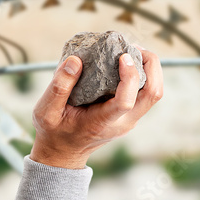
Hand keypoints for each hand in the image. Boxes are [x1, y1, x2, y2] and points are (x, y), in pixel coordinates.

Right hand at [29, 47, 163, 168]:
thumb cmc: (53, 131)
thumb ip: (59, 86)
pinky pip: (144, 93)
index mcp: (102, 122)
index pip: (126, 101)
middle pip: (153, 94)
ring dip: (149, 69)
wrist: (63, 153)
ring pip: (153, 93)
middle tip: (133, 47)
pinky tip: (124, 63)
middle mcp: (123, 123)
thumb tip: (75, 60)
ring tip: (130, 51)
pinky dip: (141, 75)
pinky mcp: (129, 115)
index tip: (122, 56)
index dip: (130, 76)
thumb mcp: (46, 111)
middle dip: (150, 65)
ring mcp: (129, 120)